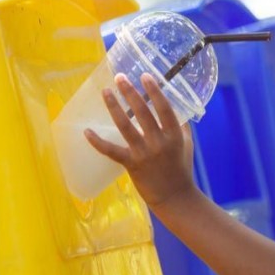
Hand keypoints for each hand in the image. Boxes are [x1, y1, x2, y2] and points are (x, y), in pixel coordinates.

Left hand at [84, 73, 196, 207]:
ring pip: (126, 126)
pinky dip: (98, 141)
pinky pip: (112, 151)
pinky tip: (87, 131)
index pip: (164, 108)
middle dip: (130, 92)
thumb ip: (182, 127)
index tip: (145, 76)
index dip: (154, 91)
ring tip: (106, 92)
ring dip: (114, 107)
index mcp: (175, 135)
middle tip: (120, 77)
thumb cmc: (181, 170)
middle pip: (143, 112)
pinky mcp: (131, 164)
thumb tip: (177, 110)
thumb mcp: (187, 146)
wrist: (175, 197)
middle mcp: (159, 142)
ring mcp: (144, 153)